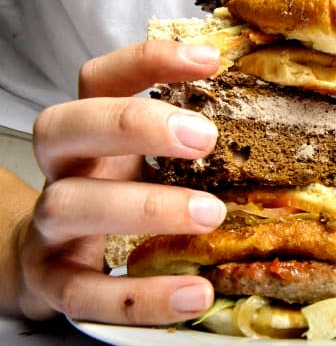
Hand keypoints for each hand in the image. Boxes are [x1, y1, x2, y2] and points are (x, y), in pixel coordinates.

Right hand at [16, 41, 226, 324]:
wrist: (51, 258)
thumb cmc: (114, 196)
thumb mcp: (143, 163)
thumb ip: (182, 146)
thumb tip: (267, 128)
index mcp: (88, 132)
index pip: (100, 79)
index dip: (148, 62)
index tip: (210, 60)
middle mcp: (63, 169)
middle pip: (68, 126)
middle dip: (135, 125)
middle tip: (204, 138)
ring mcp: (50, 225)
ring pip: (71, 204)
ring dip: (145, 206)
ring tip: (210, 214)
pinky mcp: (55, 280)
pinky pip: (85, 291)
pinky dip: (141, 294)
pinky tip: (193, 292)